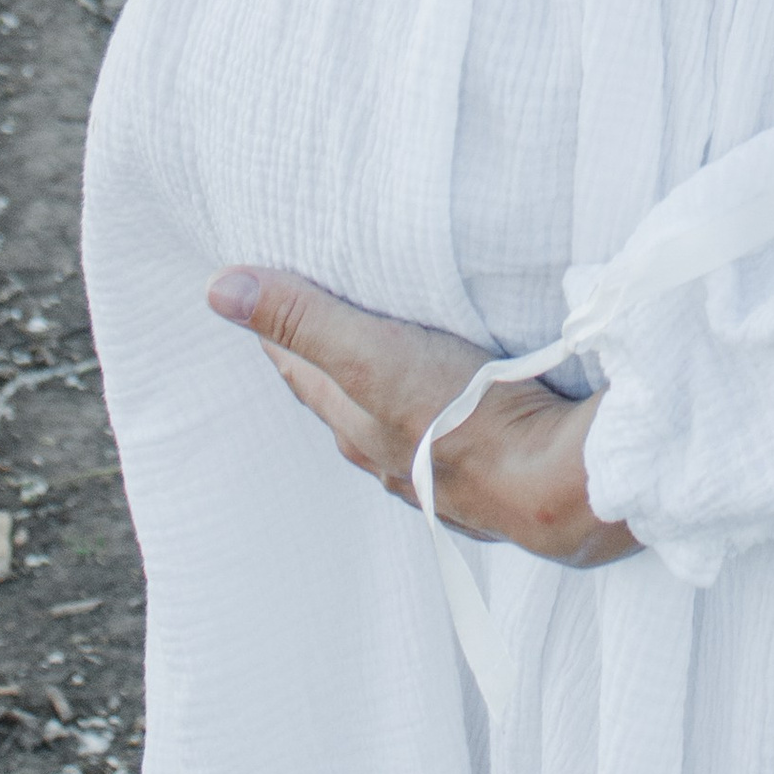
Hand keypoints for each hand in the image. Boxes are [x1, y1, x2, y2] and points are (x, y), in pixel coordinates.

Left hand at [207, 265, 635, 568]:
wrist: (555, 484)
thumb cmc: (463, 412)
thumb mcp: (374, 353)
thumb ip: (305, 319)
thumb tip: (218, 289)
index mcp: (354, 424)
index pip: (302, 370)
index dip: (282, 333)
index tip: (267, 294)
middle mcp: (386, 456)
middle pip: (345, 400)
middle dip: (328, 362)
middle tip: (319, 318)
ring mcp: (436, 475)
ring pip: (394, 425)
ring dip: (384, 394)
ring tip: (386, 361)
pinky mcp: (485, 479)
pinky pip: (443, 442)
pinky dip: (435, 416)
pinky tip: (453, 411)